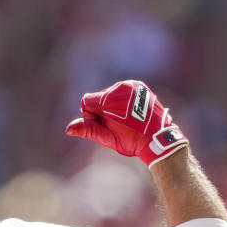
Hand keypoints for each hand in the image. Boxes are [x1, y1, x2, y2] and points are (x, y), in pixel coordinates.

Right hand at [65, 80, 188, 166]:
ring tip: (126, 121)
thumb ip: (87, 129)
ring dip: (113, 106)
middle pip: (99, 98)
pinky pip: (124, 92)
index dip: (91, 117)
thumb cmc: (131, 141)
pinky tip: (132, 114)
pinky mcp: (140, 86)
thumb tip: (68, 129)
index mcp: (110, 98)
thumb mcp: (106, 137)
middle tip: (117, 125)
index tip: (104, 126)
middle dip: (102, 111)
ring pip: (111, 95)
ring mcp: (132, 85)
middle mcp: (121, 87)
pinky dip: (124, 102)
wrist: (158, 138)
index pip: (87, 102)